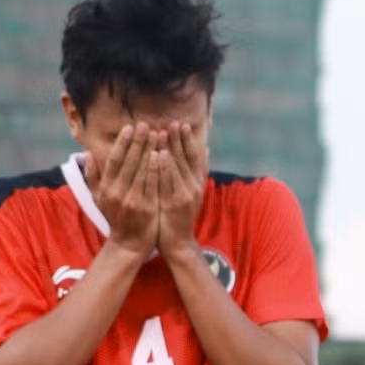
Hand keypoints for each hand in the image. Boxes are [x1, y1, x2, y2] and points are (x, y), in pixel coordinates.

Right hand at [89, 124, 160, 254]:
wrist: (129, 245)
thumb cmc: (116, 218)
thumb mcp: (99, 199)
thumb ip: (93, 176)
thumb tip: (87, 154)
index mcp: (107, 188)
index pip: (115, 160)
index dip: (123, 143)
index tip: (129, 127)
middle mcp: (118, 193)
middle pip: (130, 162)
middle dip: (138, 141)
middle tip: (146, 124)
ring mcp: (134, 201)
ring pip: (142, 171)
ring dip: (150, 150)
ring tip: (157, 133)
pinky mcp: (148, 208)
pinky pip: (153, 184)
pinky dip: (157, 168)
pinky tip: (162, 154)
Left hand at [150, 121, 207, 251]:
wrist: (178, 243)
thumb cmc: (179, 217)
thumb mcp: (192, 192)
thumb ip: (196, 172)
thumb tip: (205, 148)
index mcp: (197, 183)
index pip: (194, 157)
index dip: (188, 140)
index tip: (181, 124)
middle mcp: (194, 186)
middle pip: (186, 158)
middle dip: (179, 139)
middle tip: (172, 122)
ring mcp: (185, 194)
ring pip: (177, 166)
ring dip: (170, 148)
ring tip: (163, 131)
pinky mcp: (174, 203)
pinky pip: (168, 180)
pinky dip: (165, 166)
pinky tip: (159, 153)